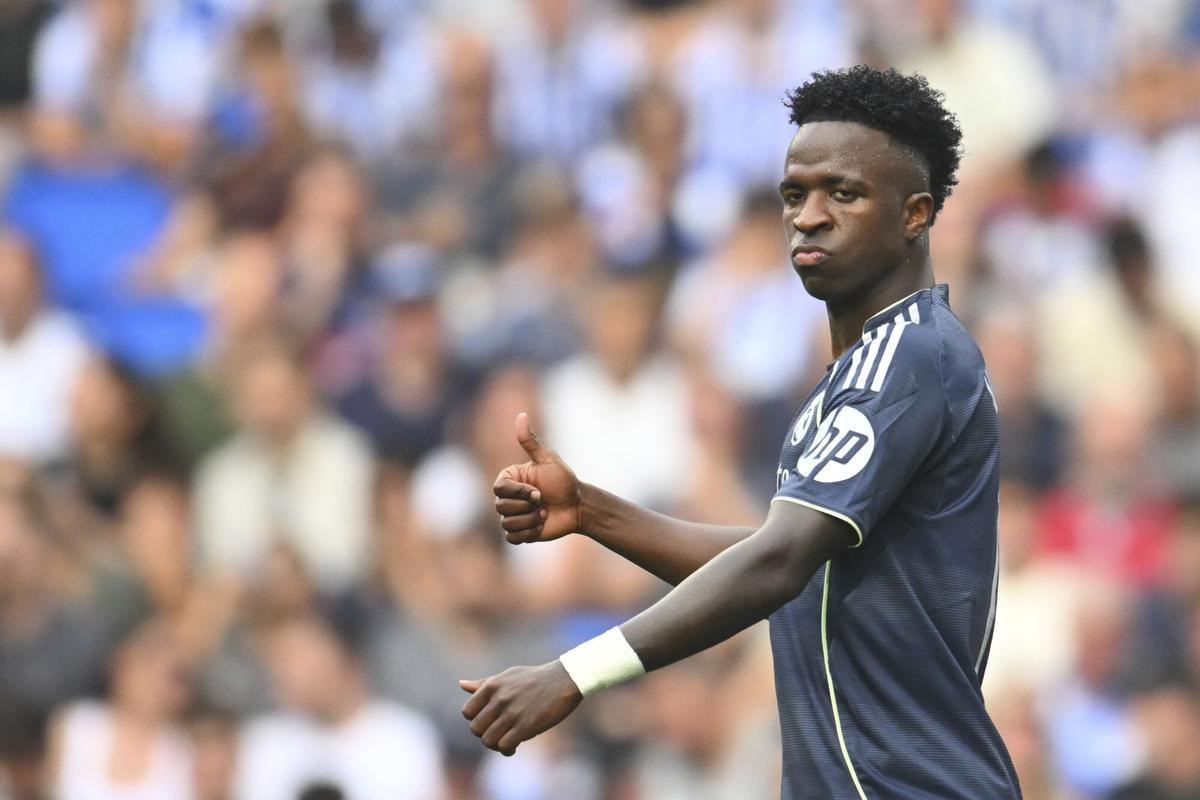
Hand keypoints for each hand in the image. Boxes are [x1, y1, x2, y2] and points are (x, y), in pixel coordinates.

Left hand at [460, 662, 582, 755]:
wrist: (564, 679)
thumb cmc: (535, 678)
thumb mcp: (507, 676)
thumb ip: (484, 683)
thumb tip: (461, 684)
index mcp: (492, 685)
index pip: (467, 712)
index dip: (476, 720)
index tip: (489, 721)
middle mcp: (499, 699)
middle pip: (476, 729)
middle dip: (486, 734)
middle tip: (498, 733)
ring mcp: (512, 713)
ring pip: (488, 740)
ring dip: (496, 745)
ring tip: (506, 741)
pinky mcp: (526, 726)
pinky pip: (505, 745)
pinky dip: (507, 750)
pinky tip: (515, 746)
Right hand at [493, 413, 581, 543]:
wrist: (577, 506)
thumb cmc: (564, 481)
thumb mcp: (548, 460)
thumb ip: (531, 441)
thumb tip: (521, 415)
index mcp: (509, 479)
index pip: (499, 489)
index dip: (518, 493)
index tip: (538, 492)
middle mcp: (508, 497)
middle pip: (500, 508)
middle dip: (527, 507)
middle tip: (543, 501)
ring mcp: (512, 515)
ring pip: (507, 524)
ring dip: (531, 520)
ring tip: (544, 513)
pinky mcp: (519, 532)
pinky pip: (513, 538)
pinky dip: (529, 532)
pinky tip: (541, 525)